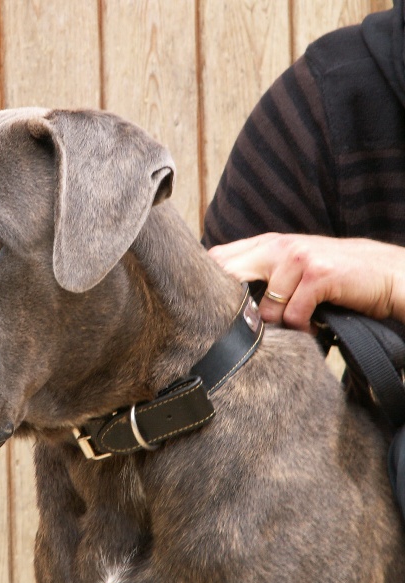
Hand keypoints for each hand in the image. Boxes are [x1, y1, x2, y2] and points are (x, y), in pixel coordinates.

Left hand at [208, 233, 404, 330]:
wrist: (388, 273)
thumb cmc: (336, 275)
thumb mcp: (293, 266)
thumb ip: (261, 272)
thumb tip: (221, 297)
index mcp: (267, 243)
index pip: (219, 259)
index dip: (208, 284)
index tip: (209, 308)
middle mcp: (279, 246)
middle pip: (230, 276)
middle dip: (233, 308)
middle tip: (243, 327)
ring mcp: (299, 258)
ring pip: (265, 306)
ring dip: (279, 324)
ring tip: (295, 323)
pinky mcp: (319, 275)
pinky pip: (293, 314)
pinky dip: (302, 327)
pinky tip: (313, 326)